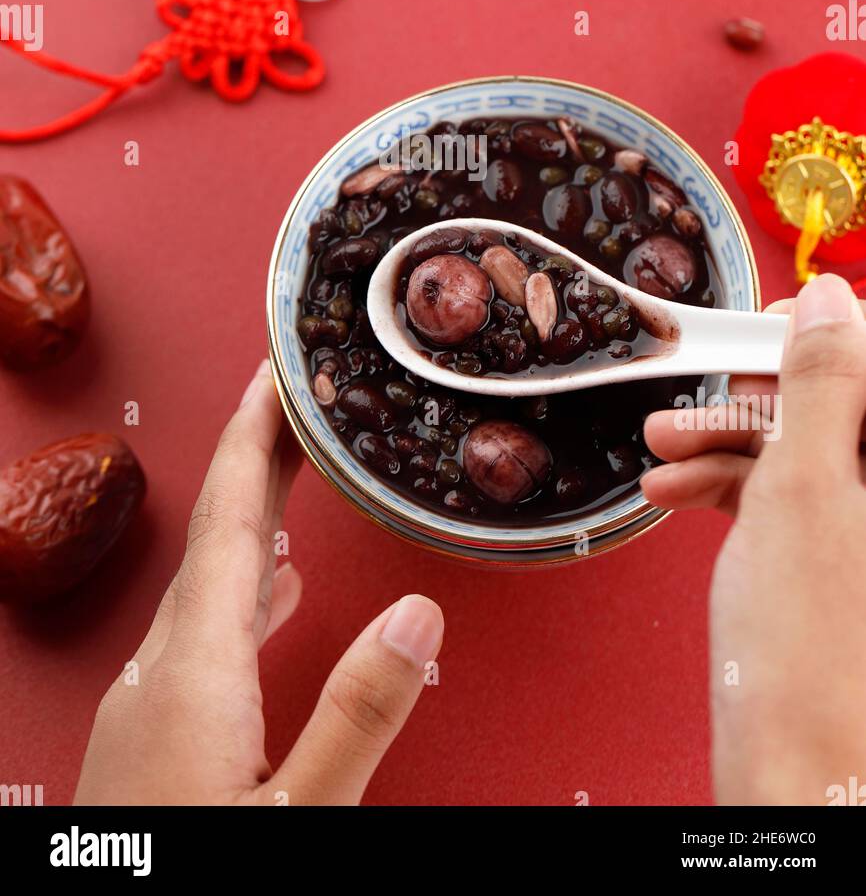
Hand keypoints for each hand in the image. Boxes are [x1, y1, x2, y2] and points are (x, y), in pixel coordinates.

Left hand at [74, 360, 443, 805]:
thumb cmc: (201, 879)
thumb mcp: (298, 820)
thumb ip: (357, 716)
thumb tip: (417, 615)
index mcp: (193, 671)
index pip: (230, 522)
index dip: (256, 438)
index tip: (276, 371)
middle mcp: (157, 670)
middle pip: (215, 540)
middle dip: (259, 463)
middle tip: (303, 404)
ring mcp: (144, 704)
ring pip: (206, 586)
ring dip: (252, 526)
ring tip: (298, 483)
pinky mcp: (148, 738)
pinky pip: (199, 635)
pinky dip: (241, 594)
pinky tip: (272, 600)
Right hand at [642, 274, 865, 805]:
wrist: (798, 776)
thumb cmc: (808, 653)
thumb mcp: (802, 489)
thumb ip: (821, 384)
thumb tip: (828, 301)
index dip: (821, 332)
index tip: (764, 328)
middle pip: (836, 402)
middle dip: (757, 395)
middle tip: (702, 396)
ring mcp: (864, 527)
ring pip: (805, 449)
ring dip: (727, 441)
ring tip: (662, 452)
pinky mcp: (841, 561)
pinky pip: (790, 497)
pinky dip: (731, 488)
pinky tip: (676, 491)